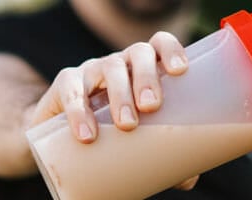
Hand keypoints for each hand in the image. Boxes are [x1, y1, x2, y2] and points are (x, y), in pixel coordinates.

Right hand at [30, 31, 187, 141]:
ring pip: (109, 67)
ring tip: (127, 125)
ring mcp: (92, 69)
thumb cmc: (113, 133)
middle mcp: (120, 63)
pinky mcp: (65, 83)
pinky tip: (87, 134)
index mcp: (144, 68)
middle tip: (151, 107)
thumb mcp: (138, 139)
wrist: (62, 140)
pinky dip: (79, 111)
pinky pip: (72, 89)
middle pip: (138, 53)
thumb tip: (189, 180)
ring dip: (120, 93)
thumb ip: (164, 154)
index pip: (159, 44)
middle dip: (147, 77)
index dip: (171, 50)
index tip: (180, 70)